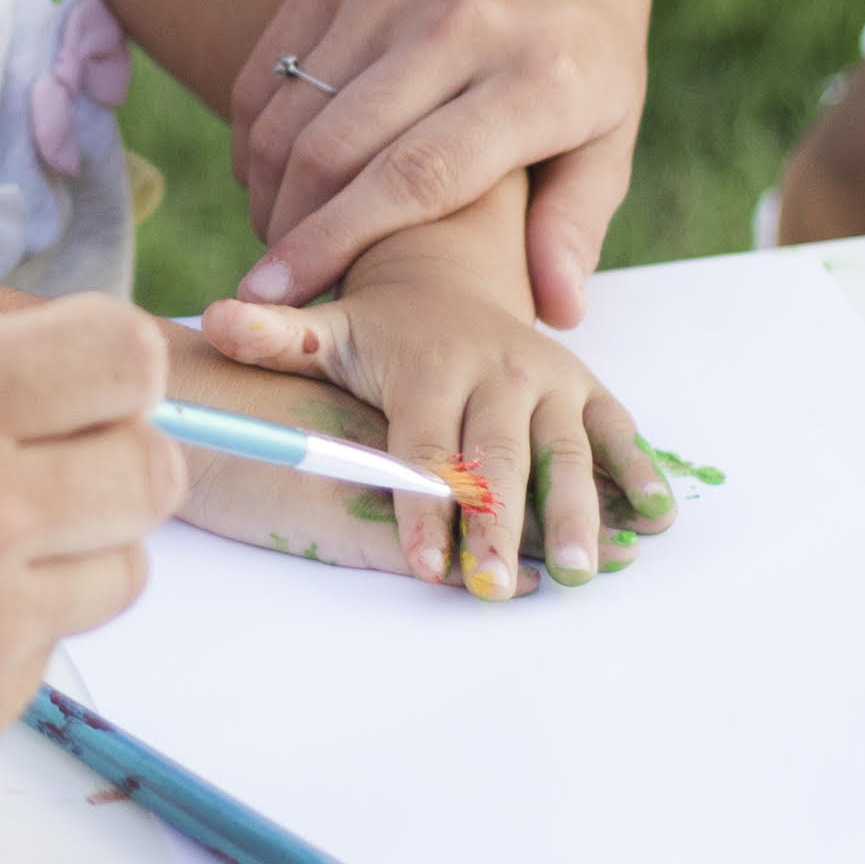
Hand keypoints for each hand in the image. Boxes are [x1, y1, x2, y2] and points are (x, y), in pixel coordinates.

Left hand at [198, 230, 674, 597]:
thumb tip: (213, 322)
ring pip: (566, 450)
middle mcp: (496, 368)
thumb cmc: (382, 330)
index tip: (425, 563)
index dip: (424, 504)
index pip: (425, 443)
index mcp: (430, 363)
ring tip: (578, 570)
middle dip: (498, 525)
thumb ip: (276, 335)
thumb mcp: (328, 328)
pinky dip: (639, 474)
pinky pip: (618, 434)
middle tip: (496, 587)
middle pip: (498, 456)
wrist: (451, 276)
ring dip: (575, 512)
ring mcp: (549, 380)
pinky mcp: (588, 391)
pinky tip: (651, 522)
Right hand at [228, 0, 650, 324]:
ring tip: (274, 236)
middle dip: (287, 231)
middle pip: (337, 148)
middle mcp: (460, 22)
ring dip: (265, 188)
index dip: (340, 242)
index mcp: (537, 77)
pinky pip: (270, 63)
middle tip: (271, 288)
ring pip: (292, 111)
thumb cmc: (581, 47)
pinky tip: (266, 175)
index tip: (283, 301)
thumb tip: (555, 311)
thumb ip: (578, 218)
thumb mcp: (610, 128)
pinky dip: (252, 131)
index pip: (419, 175)